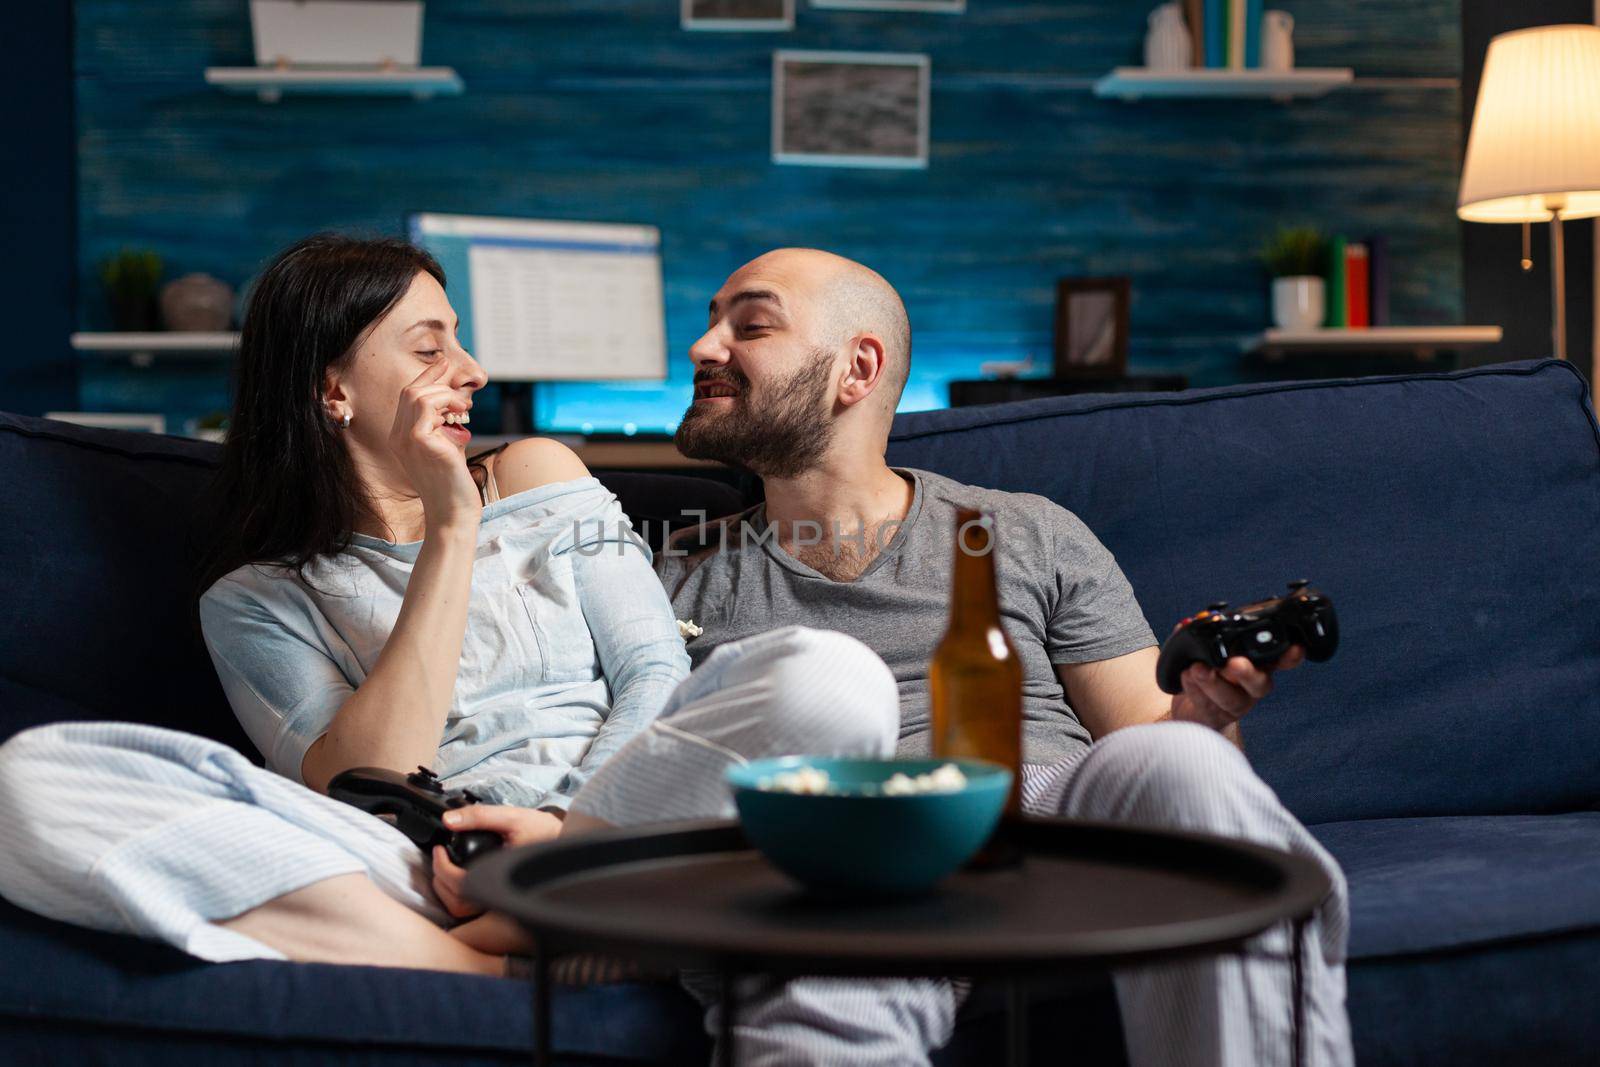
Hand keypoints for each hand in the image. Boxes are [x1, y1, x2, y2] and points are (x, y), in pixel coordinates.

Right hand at [387, 359, 480, 531]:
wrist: (453, 512)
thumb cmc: (453, 484)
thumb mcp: (446, 447)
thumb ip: (445, 425)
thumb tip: (458, 400)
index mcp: (401, 438)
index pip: (408, 397)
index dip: (426, 377)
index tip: (444, 364)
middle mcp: (398, 437)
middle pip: (410, 391)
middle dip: (435, 378)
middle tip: (458, 382)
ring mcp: (406, 439)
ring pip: (418, 395)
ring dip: (445, 394)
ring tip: (463, 409)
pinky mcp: (419, 441)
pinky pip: (428, 406)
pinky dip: (447, 403)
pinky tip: (461, 417)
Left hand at [429, 805, 563, 918]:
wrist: (567, 844)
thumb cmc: (544, 834)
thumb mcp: (512, 817)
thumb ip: (480, 816)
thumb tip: (450, 819)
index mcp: (500, 875)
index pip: (459, 884)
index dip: (441, 867)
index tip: (439, 850)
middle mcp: (500, 895)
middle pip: (456, 903)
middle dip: (440, 880)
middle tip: (439, 858)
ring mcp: (501, 904)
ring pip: (462, 911)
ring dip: (447, 891)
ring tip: (445, 869)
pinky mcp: (502, 904)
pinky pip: (472, 910)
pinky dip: (458, 896)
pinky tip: (459, 878)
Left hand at [1168, 645, 1304, 731]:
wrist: (1190, 706)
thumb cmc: (1205, 670)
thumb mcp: (1206, 649)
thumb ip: (1202, 635)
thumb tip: (1190, 623)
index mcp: (1258, 664)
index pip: (1280, 659)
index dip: (1290, 656)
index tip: (1295, 648)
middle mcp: (1252, 686)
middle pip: (1260, 683)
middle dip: (1247, 672)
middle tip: (1234, 663)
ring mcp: (1236, 705)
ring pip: (1231, 698)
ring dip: (1212, 682)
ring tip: (1196, 669)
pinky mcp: (1216, 718)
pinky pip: (1208, 706)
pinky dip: (1195, 689)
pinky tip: (1186, 676)